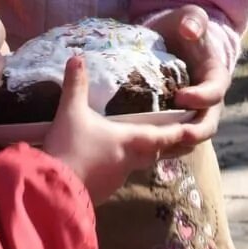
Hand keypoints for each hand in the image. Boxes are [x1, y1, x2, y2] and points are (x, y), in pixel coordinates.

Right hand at [44, 56, 200, 202]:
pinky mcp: (104, 191)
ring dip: (142, 155)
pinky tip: (108, 161)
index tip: (194, 128)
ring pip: (138, 165)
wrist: (54, 189)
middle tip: (173, 135)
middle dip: (165, 144)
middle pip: (156, 152)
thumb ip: (76, 85)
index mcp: (130, 141)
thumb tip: (76, 57)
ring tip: (140, 144)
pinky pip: (117, 176)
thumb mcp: (70, 112)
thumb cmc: (70, 148)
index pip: (165, 136)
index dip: (180, 132)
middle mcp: (130, 161)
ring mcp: (117, 179)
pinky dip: (119, 166)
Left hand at [152, 5, 229, 142]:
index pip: (215, 92)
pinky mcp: (174, 121)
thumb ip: (193, 19)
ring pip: (190, 138)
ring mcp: (191, 114)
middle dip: (193, 133)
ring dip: (176, 145)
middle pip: (207, 125)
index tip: (180, 97)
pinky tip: (142, 147)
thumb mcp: (189, 16)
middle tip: (174, 135)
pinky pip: (171, 140)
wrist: (169, 40)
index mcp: (215, 77)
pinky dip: (161, 146)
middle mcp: (208, 101)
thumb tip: (189, 30)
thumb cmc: (182, 27)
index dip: (201, 98)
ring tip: (155, 147)